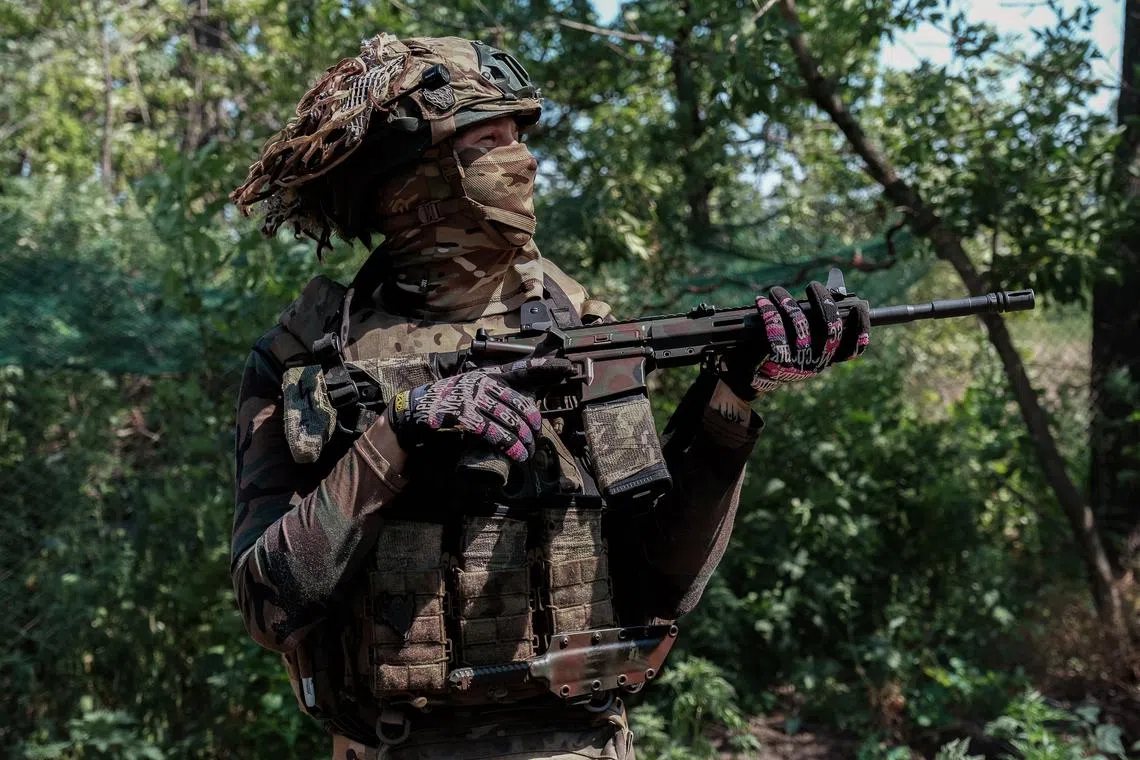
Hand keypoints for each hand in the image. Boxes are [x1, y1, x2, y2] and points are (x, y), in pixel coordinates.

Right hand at [385, 357, 573, 461]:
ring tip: (527, 452)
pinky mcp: (464, 416)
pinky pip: (494, 433)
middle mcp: (483, 382)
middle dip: (533, 424)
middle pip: (520, 403)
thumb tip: (522, 410)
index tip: (566, 367)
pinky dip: (509, 445)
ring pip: (510, 420)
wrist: (415, 410)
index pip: (522, 368)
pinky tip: (516, 454)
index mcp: (487, 375)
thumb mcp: (472, 389)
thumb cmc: (448, 402)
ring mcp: (473, 398)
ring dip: (523, 440)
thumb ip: (495, 394)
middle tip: (536, 437)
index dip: (545, 367)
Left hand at [720, 281, 869, 400]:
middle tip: (813, 286)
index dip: (861, 326)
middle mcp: (817, 363)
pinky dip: (769, 313)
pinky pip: (777, 331)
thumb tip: (834, 292)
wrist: (746, 379)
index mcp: (827, 359)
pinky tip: (762, 303)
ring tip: (776, 292)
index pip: (855, 348)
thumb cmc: (775, 353)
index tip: (858, 306)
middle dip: (823, 300)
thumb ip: (816, 323)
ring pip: (801, 325)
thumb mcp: (799, 342)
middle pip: (831, 329)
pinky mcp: (777, 363)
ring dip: (788, 302)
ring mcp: (799, 364)